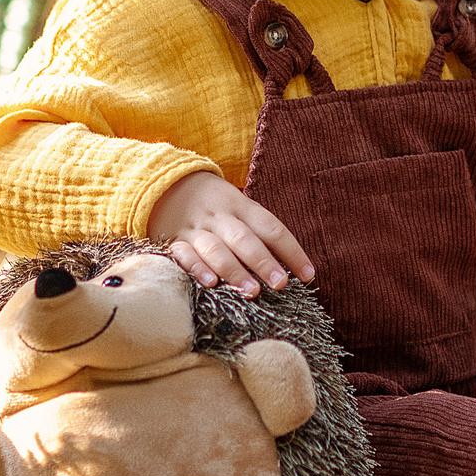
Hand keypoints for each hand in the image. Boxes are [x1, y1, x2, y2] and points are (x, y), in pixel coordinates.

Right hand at [146, 171, 314, 296]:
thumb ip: (259, 233)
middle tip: (280, 284)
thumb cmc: (216, 205)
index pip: (271, 228)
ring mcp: (196, 228)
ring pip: (216, 249)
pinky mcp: (174, 240)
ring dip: (234, 271)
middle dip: (263, 262)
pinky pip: (184, 254)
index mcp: (241, 206)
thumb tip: (291, 267)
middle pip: (244, 238)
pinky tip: (210, 283)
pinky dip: (197, 268)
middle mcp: (220, 216)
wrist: (167, 183)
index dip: (291, 251)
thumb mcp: (239, 207)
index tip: (308, 275)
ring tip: (252, 292)